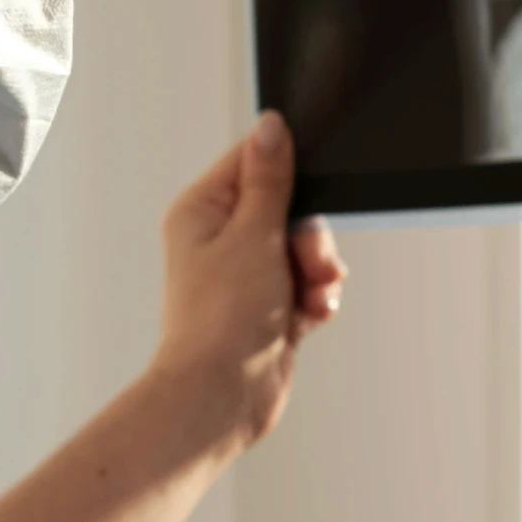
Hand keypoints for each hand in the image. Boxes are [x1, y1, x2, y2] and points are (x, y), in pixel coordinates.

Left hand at [152, 112, 346, 448]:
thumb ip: (269, 179)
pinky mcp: (267, 309)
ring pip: (304, 250)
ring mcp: (244, 276)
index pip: (252, 163)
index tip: (307, 194)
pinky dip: (316, 299)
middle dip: (311, 238)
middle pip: (288, 208)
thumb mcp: (254, 233)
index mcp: (202, 210)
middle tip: (309, 262)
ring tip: (312, 296)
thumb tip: (271, 126)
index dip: (288, 174)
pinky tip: (311, 316)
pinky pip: (307, 286)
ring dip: (318, 272)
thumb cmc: (222, 318)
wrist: (222, 395)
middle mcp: (220, 240)